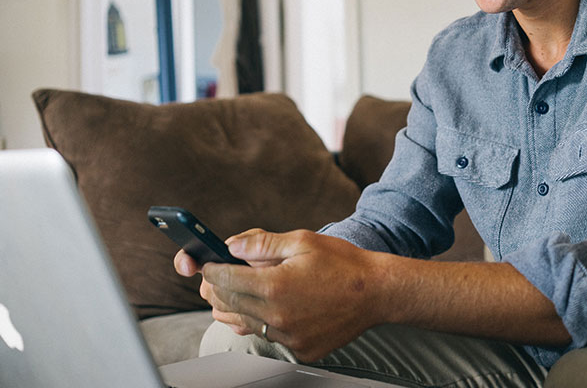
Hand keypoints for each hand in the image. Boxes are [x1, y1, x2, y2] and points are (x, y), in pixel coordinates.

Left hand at [176, 229, 384, 361]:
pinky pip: (268, 337)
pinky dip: (261, 322)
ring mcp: (288, 336)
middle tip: (215, 277)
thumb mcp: (302, 241)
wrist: (377, 292)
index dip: (210, 270)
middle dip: (215, 289)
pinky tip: (267, 308)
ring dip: (233, 308)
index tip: (206, 264)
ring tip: (236, 292)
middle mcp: (278, 315)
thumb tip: (231, 246)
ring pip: (243, 325)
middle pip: (227, 305)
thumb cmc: (343, 263)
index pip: (224, 280)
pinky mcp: (299, 348)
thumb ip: (262, 244)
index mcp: (275, 285)